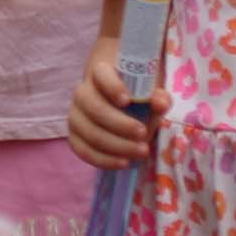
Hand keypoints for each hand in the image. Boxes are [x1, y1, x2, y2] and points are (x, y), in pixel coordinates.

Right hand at [67, 36, 151, 168]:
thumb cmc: (135, 94)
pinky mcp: (75, 136)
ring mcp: (76, 115)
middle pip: (95, 108)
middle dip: (120, 124)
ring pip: (89, 132)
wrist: (116, 103)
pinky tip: (123, 162)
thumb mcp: (150, 91)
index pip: (101, 75)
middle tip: (143, 134)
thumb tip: (160, 104)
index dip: (112, 87)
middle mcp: (82, 93)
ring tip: (141, 152)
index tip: (128, 100)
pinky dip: (103, 160)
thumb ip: (157, 96)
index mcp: (100, 73)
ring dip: (116, 145)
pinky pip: (83, 150)